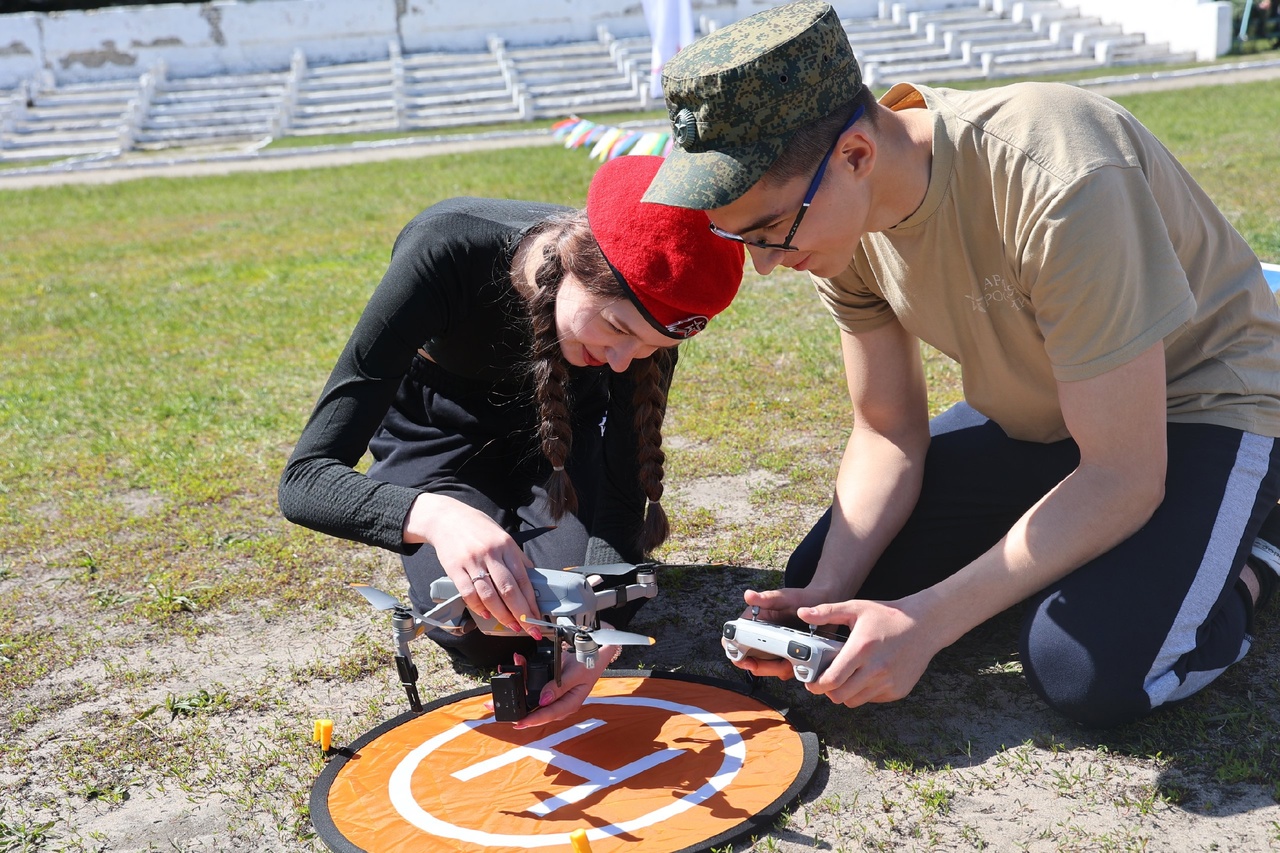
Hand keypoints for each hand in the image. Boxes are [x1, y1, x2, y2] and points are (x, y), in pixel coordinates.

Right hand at [405, 494, 541, 638]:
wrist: (446, 518)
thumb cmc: (477, 528)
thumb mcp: (503, 537)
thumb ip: (517, 557)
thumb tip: (532, 579)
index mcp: (506, 545)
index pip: (523, 578)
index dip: (531, 601)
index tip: (538, 616)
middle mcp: (490, 554)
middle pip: (509, 590)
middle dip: (521, 614)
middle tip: (530, 629)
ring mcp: (472, 562)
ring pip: (490, 595)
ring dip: (502, 615)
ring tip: (512, 626)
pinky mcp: (455, 569)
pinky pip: (469, 593)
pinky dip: (479, 607)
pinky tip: (487, 615)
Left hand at [483, 643, 613, 728]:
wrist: (595, 651)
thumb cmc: (589, 664)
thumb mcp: (576, 674)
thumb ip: (559, 687)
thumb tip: (543, 700)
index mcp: (568, 704)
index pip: (547, 715)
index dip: (531, 720)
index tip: (517, 723)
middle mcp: (558, 701)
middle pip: (533, 708)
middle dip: (514, 705)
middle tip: (493, 705)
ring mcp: (552, 693)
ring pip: (530, 695)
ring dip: (518, 683)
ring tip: (505, 673)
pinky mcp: (548, 684)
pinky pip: (533, 682)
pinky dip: (524, 672)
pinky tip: (517, 663)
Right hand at [722, 586, 843, 680]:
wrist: (824, 603)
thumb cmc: (801, 598)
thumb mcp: (785, 597)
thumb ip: (767, 598)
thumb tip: (749, 595)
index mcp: (755, 622)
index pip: (734, 639)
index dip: (734, 651)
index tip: (743, 657)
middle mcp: (762, 637)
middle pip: (750, 660)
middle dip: (760, 666)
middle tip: (774, 662)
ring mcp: (776, 649)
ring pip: (769, 669)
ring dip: (778, 668)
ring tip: (792, 657)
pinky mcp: (790, 657)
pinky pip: (786, 670)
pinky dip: (791, 668)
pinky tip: (802, 660)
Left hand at [798, 596, 937, 707]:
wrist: (924, 625)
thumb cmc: (887, 615)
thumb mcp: (856, 608)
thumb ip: (827, 612)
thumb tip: (802, 613)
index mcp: (862, 649)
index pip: (832, 679)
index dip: (816, 685)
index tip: (810, 681)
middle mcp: (876, 669)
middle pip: (840, 696)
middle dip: (828, 691)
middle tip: (825, 681)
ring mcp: (889, 682)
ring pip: (855, 701)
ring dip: (845, 694)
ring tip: (844, 679)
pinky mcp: (899, 690)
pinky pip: (872, 699)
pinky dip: (864, 693)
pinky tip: (865, 677)